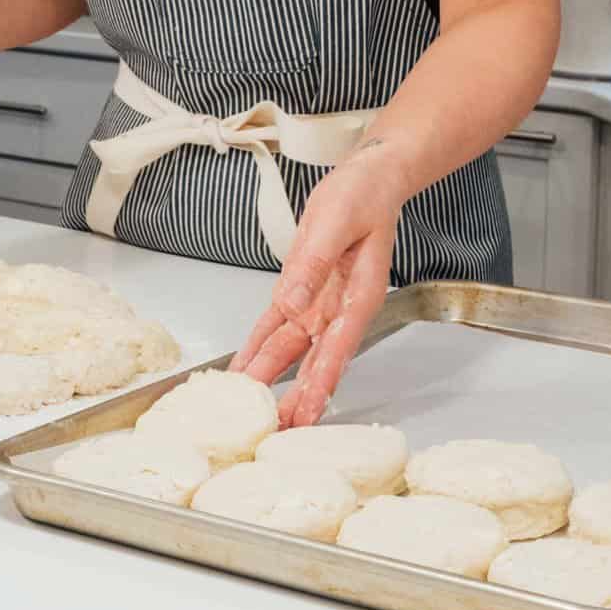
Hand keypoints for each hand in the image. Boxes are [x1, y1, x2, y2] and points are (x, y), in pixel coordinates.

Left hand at [230, 139, 409, 426]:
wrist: (368, 178)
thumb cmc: (363, 195)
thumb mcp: (337, 220)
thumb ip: (314, 264)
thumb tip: (292, 302)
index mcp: (358, 295)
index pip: (337, 348)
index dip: (321, 382)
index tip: (307, 412)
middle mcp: (338, 308)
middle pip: (313, 361)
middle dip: (296, 398)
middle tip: (277, 432)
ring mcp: (318, 302)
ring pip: (290, 350)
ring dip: (272, 380)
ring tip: (252, 414)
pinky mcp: (300, 290)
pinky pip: (274, 326)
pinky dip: (257, 347)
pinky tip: (243, 370)